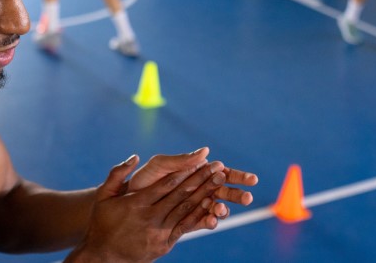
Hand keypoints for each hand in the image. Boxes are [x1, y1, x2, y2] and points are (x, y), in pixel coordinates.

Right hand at [68, 154, 228, 261]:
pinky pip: (185, 227)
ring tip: (220, 182)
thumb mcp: (103, 196)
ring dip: (205, 195)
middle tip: (218, 168)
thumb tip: (134, 157)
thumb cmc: (102, 222)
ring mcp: (158, 232)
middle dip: (202, 180)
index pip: (166, 184)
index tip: (200, 161)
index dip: (185, 172)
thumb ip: (117, 174)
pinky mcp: (164, 244)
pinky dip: (199, 215)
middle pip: (181, 195)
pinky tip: (211, 205)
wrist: (102, 256)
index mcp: (136, 203)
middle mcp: (149, 217)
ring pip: (186, 210)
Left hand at [128, 147, 257, 222]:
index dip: (239, 176)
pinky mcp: (184, 223)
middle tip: (248, 198)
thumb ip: (182, 160)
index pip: (223, 173)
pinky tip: (211, 220)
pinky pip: (200, 223)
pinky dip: (208, 221)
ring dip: (223, 208)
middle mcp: (198, 190)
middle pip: (225, 192)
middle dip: (238, 195)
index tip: (252, 180)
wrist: (123, 202)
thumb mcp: (160, 165)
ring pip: (216, 208)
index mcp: (196, 174)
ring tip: (220, 209)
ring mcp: (193, 207)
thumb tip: (206, 151)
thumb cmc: (142, 179)